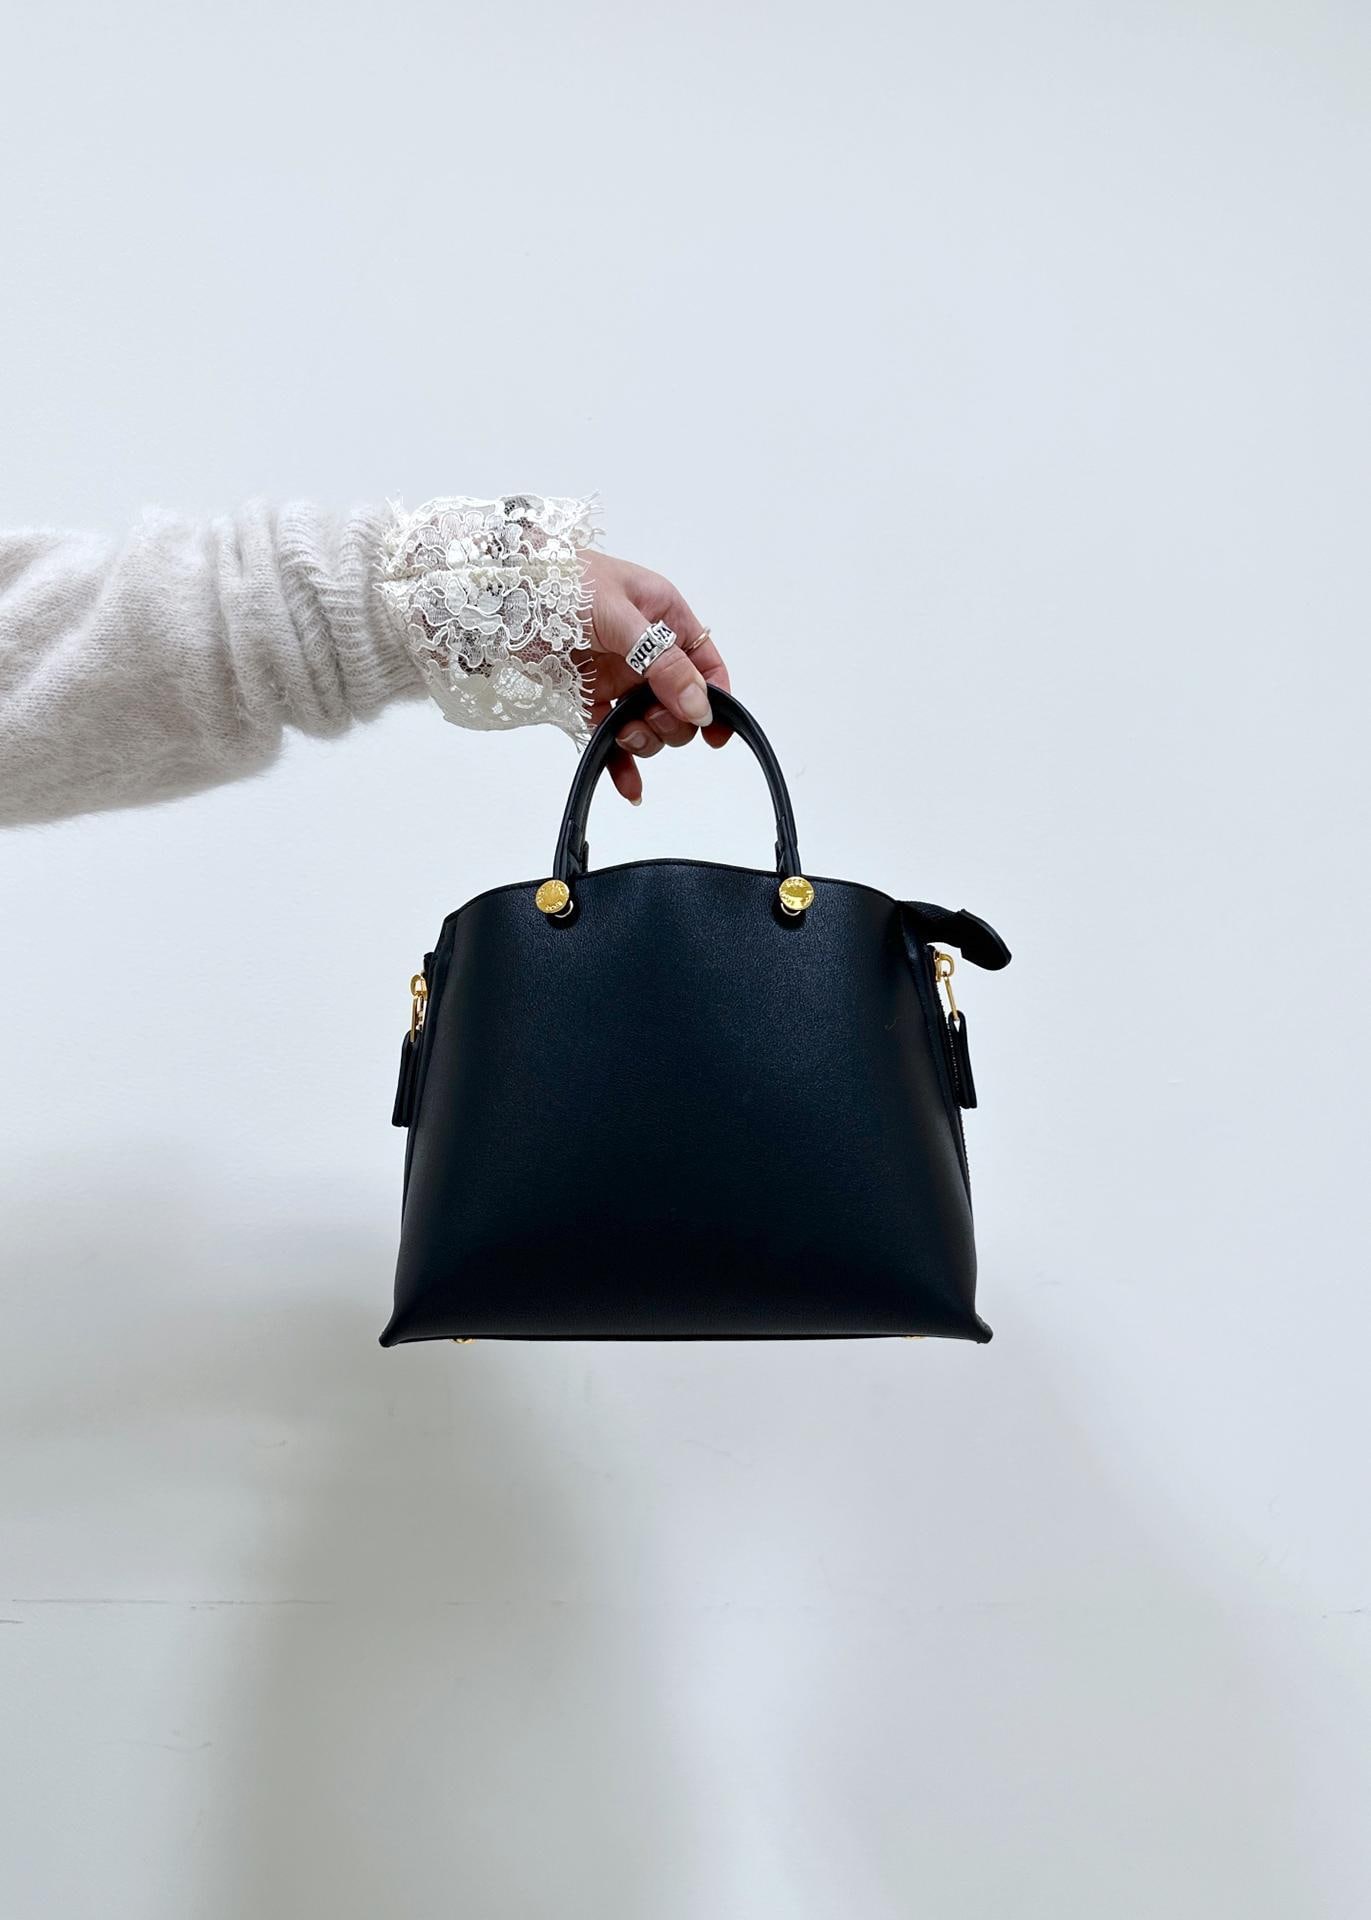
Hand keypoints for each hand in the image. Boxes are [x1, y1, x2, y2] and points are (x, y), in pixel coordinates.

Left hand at [577, 551, 731, 804]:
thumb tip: (700, 705)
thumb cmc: (558, 580)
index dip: (714, 697)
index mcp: (662, 616)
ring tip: (622, 732)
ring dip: (643, 740)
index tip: (713, 731)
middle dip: (671, 721)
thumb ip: (661, 661)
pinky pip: (612, 739)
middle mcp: (644, 650)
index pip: (704, 662)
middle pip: (680, 703)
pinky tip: (630, 789)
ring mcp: (616, 678)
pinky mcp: (586, 701)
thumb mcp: (619, 614)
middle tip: (647, 717)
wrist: (495, 591)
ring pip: (649, 725)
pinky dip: (621, 765)